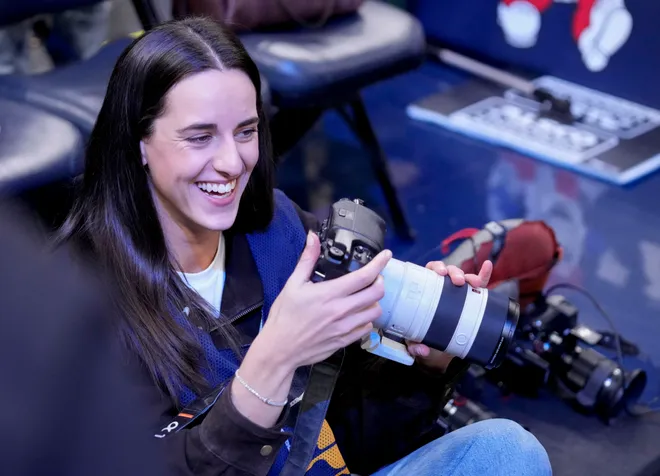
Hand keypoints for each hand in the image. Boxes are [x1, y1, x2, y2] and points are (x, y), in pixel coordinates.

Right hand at [250, 231, 391, 371]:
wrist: (280, 349)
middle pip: (376, 294)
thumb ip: (307, 259)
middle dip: (380, 281)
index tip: (386, 255)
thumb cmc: (284, 316)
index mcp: (330, 293)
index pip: (364, 276)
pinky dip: (366, 319)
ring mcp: (345, 328)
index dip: (379, 264)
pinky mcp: (344, 341)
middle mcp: (341, 311)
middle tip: (374, 277)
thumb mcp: (293, 284)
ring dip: (374, 301)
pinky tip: (357, 314)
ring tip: (365, 296)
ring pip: (375, 312)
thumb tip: (313, 238)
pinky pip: (366, 329)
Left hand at [406, 260, 492, 371]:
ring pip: (464, 278)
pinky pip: (479, 286)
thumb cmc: (423, 337)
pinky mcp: (471, 301)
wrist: (438, 350)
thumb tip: (422, 350)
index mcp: (426, 291)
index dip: (435, 268)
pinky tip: (488, 265)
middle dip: (455, 272)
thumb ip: (416, 346)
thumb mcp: (416, 341)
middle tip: (458, 281)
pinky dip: (484, 274)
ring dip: (470, 276)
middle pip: (448, 272)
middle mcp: (442, 288)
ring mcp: (458, 293)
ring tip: (475, 282)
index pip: (430, 272)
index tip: (440, 273)